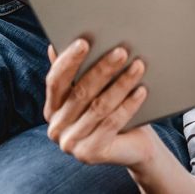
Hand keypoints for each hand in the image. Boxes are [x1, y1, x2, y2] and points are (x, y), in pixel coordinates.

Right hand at [43, 40, 159, 167]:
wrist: (134, 146)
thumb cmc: (114, 111)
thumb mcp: (96, 90)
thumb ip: (77, 71)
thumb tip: (57, 44)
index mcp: (53, 108)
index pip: (55, 80)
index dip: (68, 60)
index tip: (84, 42)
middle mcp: (57, 127)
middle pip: (80, 92)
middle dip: (102, 69)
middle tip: (121, 51)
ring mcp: (71, 143)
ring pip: (99, 106)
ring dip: (121, 84)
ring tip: (139, 66)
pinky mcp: (89, 153)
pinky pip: (112, 123)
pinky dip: (128, 105)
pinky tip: (141, 91)